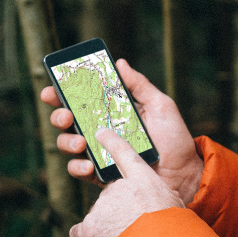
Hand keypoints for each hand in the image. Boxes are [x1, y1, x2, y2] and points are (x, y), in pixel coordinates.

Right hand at [40, 59, 203, 204]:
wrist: (184, 172)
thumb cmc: (174, 138)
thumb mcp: (160, 106)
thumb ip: (140, 86)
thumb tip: (120, 62)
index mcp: (111, 110)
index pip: (81, 99)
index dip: (62, 92)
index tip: (53, 88)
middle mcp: (100, 130)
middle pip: (66, 120)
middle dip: (58, 115)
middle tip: (66, 115)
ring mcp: (99, 152)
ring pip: (68, 144)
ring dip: (67, 141)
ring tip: (80, 142)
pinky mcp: (101, 173)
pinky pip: (80, 170)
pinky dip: (78, 167)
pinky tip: (88, 165)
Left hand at [70, 128, 184, 236]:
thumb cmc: (174, 232)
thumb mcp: (175, 210)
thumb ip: (163, 201)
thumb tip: (161, 206)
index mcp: (144, 181)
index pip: (125, 154)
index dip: (112, 142)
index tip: (101, 132)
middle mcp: (120, 188)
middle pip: (112, 198)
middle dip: (119, 214)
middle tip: (131, 232)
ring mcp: (102, 206)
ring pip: (99, 218)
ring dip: (108, 231)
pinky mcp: (89, 226)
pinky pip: (80, 234)